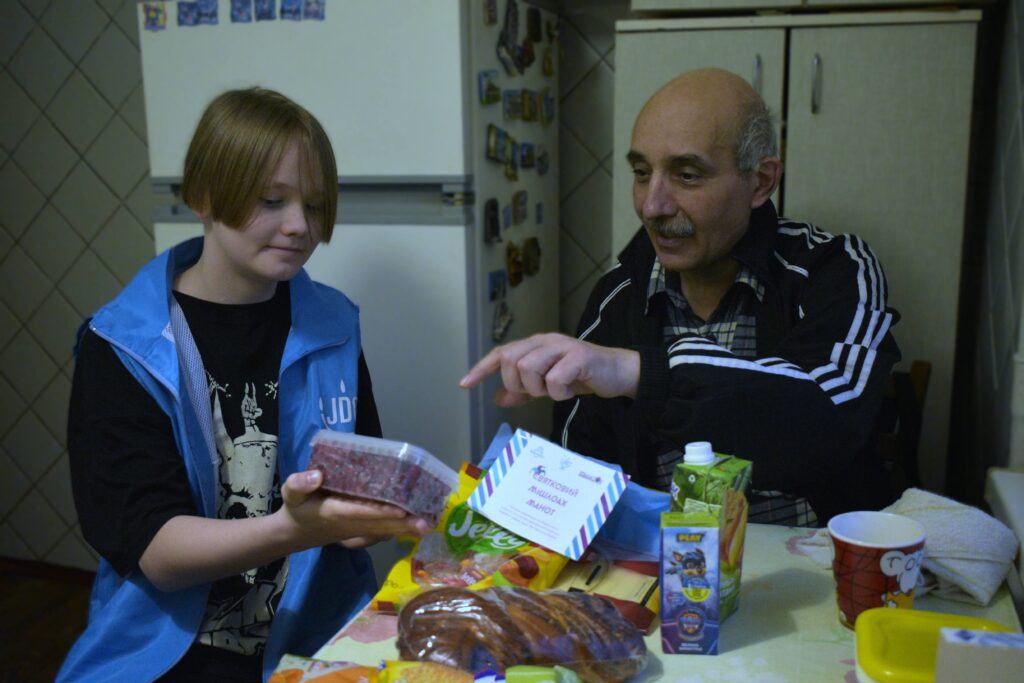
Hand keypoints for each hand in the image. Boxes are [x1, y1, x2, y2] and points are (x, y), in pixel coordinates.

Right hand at [278, 470, 430, 547]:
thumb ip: (299, 483)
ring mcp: (355, 532)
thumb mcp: (290, 492)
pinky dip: (396, 530)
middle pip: (378, 525)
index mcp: (333, 512)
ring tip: (426, 525)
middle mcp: (348, 524)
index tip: (400, 509)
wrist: (293, 534)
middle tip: (425, 523)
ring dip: (403, 529)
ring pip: (382, 530)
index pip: (360, 511)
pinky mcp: (359, 534)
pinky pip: (380, 533)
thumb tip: (316, 476)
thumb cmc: (296, 507)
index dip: (380, 511)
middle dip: (401, 524)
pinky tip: (413, 527)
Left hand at [459, 333, 640, 406]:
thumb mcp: (547, 386)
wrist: (618, 373)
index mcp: (535, 345)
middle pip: (511, 361)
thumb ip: (523, 391)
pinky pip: (555, 379)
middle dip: (518, 384)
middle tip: (537, 392)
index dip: (481, 368)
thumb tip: (498, 398)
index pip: (501, 353)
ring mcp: (562, 346)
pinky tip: (570, 391)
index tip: (464, 385)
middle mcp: (545, 341)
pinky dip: (559, 393)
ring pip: (528, 367)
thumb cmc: (581, 377)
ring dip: (538, 389)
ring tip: (555, 391)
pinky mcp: (580, 357)